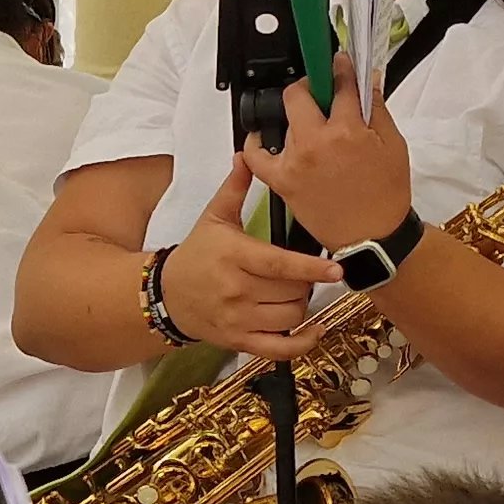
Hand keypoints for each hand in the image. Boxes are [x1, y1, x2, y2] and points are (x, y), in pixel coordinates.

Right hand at [166, 161, 343, 357]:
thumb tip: (247, 154)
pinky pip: (278, 349)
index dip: (311, 268)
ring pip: (290, 317)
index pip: (279, 264)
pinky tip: (314, 331)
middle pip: (292, 291)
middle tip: (303, 272)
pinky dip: (301, 344)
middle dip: (306, 281)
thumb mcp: (214, 217)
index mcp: (234, 256)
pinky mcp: (238, 341)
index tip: (336, 268)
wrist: (167, 295)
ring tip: (295, 291)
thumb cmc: (197, 254)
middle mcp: (236, 290)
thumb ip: (235, 187)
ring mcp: (237, 319)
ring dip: (302, 305)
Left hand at [242, 54, 414, 251]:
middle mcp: (316, 142)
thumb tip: (368, 79)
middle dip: (310, 86)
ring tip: (314, 129)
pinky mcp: (282, 181)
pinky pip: (256, 156)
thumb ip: (376, 108)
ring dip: (298, 118)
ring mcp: (294, 161)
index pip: (339, 84)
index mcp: (347, 130)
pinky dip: (255, 144)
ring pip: (285, 121)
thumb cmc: (386, 194)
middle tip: (323, 94)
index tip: (340, 64)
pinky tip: (262, 138)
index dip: (340, 68)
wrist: (372, 237)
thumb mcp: (393, 145)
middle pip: (298, 94)